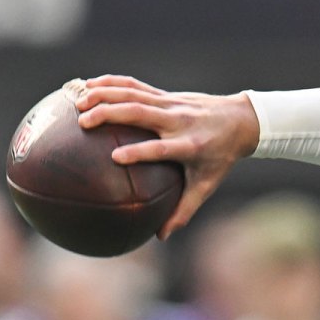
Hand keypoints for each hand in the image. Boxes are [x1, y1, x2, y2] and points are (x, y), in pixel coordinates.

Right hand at [75, 75, 260, 239]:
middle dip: (111, 114)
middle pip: (141, 113)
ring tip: (78, 102)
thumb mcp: (207, 184)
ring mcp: (172, 105)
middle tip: (83, 121)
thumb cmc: (221, 157)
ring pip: (135, 94)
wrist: (242, 120)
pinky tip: (87, 84)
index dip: (140, 152)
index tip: (115, 157)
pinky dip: (112, 82)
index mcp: (189, 145)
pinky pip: (136, 86)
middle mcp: (179, 121)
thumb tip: (161, 237)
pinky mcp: (167, 95)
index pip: (162, 148)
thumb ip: (185, 210)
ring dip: (106, 94)